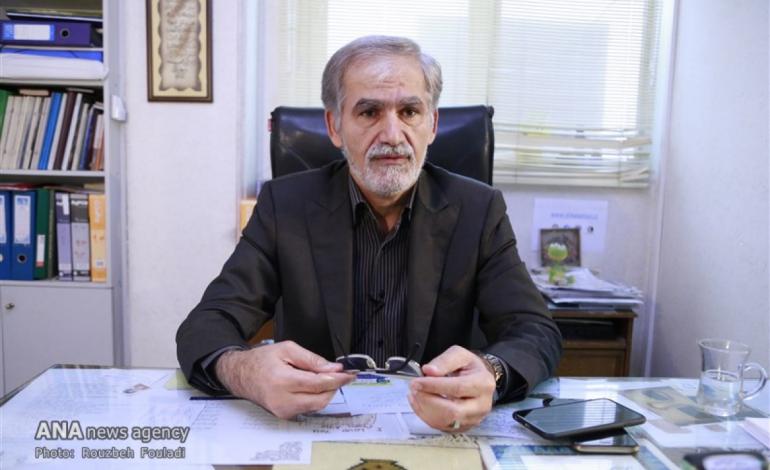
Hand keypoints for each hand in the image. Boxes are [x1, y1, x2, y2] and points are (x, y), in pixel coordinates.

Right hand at [215, 340, 354, 418]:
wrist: (240, 375)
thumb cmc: (261, 360)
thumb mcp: (287, 349)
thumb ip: (312, 360)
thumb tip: (333, 368)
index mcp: (283, 381)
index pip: (318, 384)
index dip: (337, 379)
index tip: (349, 374)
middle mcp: (282, 400)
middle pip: (320, 399)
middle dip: (335, 387)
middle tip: (342, 376)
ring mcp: (282, 411)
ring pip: (316, 406)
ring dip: (326, 393)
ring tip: (327, 378)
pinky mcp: (283, 415)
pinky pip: (307, 408)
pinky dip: (315, 397)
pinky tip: (315, 386)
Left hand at [407, 345, 494, 432]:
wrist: (479, 381)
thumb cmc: (469, 367)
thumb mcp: (460, 355)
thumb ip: (444, 361)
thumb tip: (428, 371)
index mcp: (483, 384)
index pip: (457, 388)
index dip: (434, 386)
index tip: (416, 382)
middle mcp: (482, 405)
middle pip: (452, 411)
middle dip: (428, 401)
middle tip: (414, 389)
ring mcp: (473, 419)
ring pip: (445, 422)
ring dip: (424, 409)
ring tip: (414, 395)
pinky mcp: (463, 428)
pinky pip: (441, 426)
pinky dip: (425, 415)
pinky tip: (419, 403)